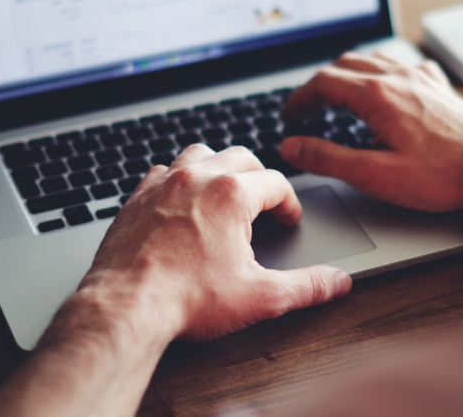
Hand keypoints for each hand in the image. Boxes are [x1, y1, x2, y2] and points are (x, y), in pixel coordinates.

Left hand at [77, 144, 352, 343]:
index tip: (289, 220)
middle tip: (265, 203)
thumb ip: (306, 286)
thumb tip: (337, 282)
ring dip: (218, 167)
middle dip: (259, 177)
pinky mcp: (135, 199)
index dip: (289, 203)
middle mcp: (197, 178)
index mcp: (232, 194)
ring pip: (199, 153)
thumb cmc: (187, 300)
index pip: (276, 183)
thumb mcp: (260, 296)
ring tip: (225, 191)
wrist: (125, 308)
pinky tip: (181, 202)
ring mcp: (162, 184)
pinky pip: (161, 171)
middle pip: (241, 157)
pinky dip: (177, 179)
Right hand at [280, 53, 462, 242]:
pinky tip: (388, 86)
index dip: (299, 99)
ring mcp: (422, 78)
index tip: (289, 116)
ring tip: (337, 95)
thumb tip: (293, 146)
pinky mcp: (440, 86)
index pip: (322, 83)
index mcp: (377, 95)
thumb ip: (328, 158)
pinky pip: (404, 64)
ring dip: (348, 74)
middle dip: (319, 85)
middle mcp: (399, 77)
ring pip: (374, 60)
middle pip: (344, 65)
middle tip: (307, 108)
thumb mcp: (374, 175)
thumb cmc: (443, 175)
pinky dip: (383, 71)